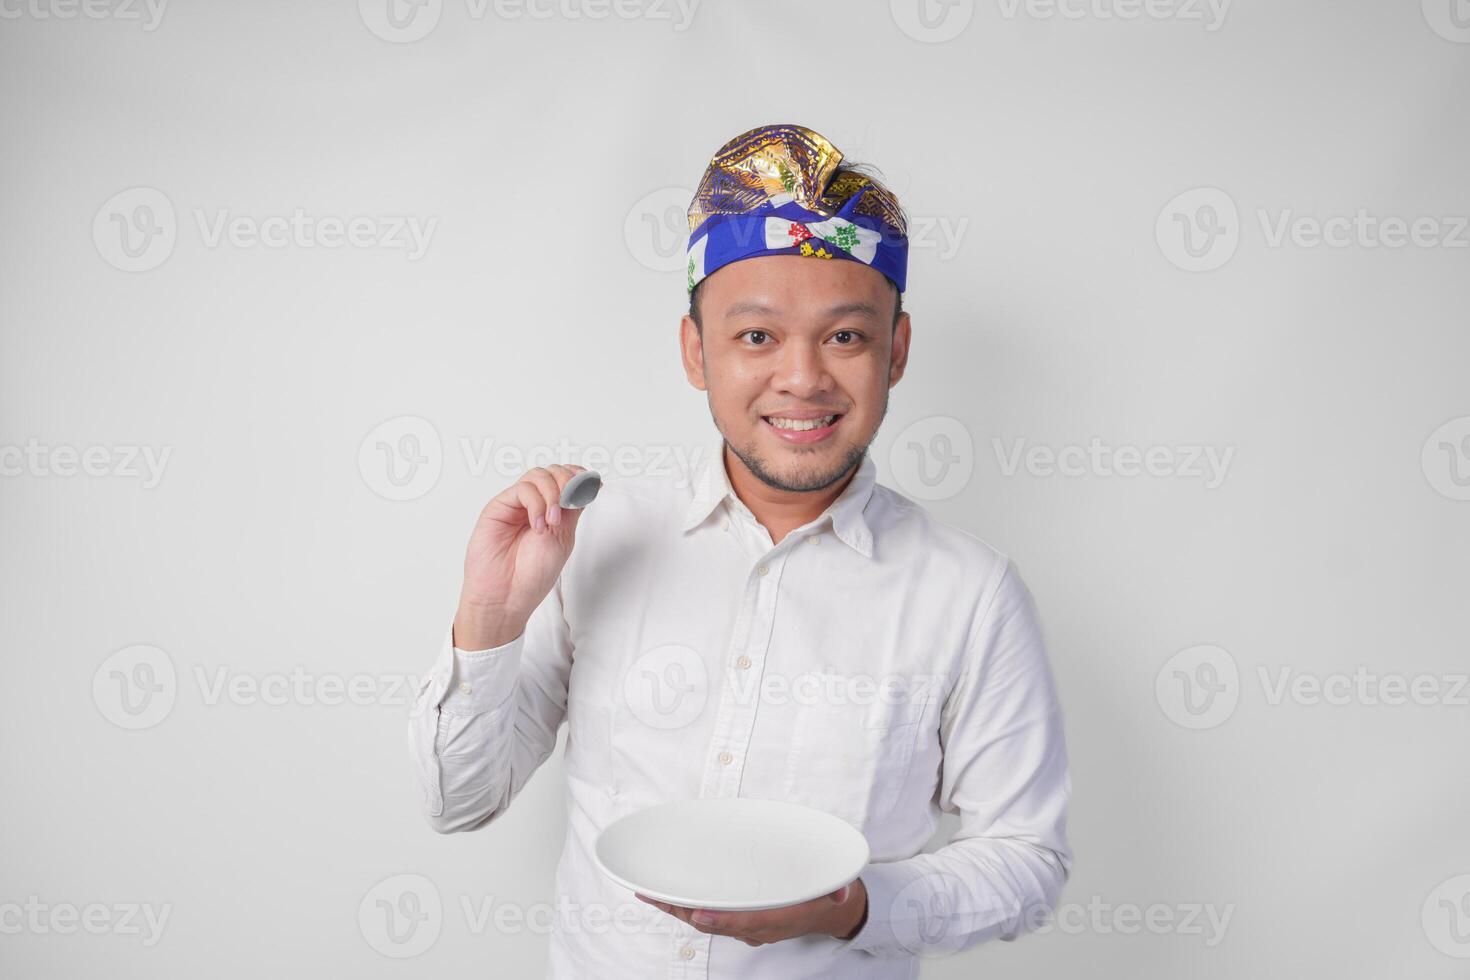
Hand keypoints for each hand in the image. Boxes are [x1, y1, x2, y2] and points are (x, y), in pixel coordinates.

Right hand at [453, 464, 588, 649]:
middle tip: (570, 501)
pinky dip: (536, 504)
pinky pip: (522, 489)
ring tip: (552, 521)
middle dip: (567, 480)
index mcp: (553, 513)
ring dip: (552, 492)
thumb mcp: (563, 539)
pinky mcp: (499, 507)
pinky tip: (538, 525)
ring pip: (538, 475)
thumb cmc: (532, 575)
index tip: (591, 484)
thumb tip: (586, 485)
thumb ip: (571, 510)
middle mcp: (535, 505)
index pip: (567, 481)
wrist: (506, 596)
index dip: (579, 477)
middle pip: (553, 472)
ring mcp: (517, 505)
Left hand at [634, 878, 866, 947]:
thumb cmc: (825, 894)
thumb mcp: (837, 891)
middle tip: (657, 896)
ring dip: (677, 909)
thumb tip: (841, 892)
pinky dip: (683, 907)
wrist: (827, 911)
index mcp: (779, 919)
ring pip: (705, 921)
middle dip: (685, 912)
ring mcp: (745, 926)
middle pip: (715, 923)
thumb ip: (837, 892)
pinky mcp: (738, 920)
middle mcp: (758, 927)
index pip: (746, 922)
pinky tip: (664, 895)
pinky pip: (705, 916)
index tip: (699, 915)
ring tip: (649, 892)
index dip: (721, 921)